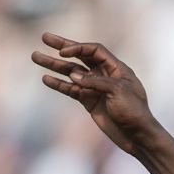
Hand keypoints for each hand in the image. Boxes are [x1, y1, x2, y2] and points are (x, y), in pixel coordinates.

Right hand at [32, 33, 159, 154]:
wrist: (137, 137)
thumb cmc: (134, 112)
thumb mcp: (118, 92)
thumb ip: (96, 82)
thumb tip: (73, 75)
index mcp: (117, 68)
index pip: (94, 51)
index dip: (78, 48)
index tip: (63, 52)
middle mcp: (105, 75)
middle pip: (80, 56)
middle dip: (62, 47)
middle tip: (44, 37)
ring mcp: (95, 88)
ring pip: (71, 72)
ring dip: (54, 65)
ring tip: (35, 56)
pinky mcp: (89, 101)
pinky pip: (70, 89)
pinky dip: (58, 84)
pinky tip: (45, 78)